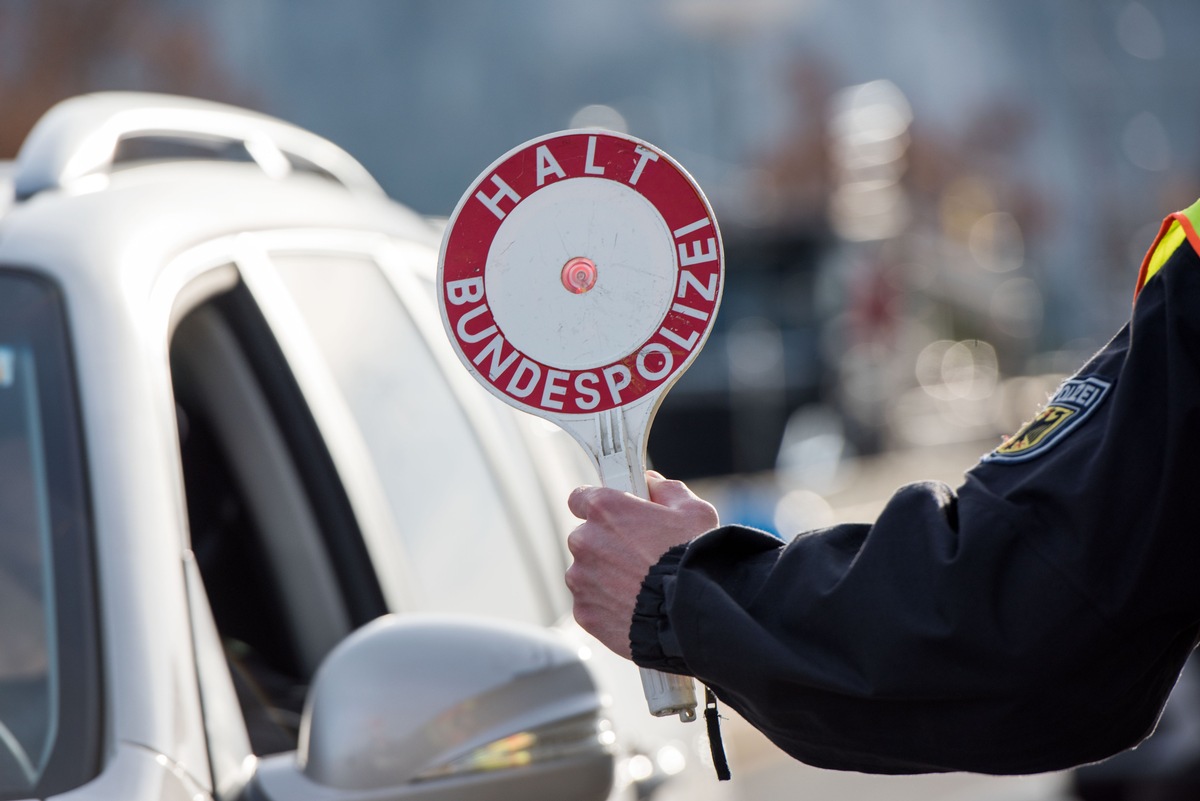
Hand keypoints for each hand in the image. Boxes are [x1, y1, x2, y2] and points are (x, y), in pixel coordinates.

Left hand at [565, 471, 718, 658]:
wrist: (691, 614)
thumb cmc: (692, 559)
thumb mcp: (694, 511)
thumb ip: (667, 491)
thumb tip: (652, 484)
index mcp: (605, 509)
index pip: (580, 498)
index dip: (597, 507)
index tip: (611, 517)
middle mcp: (585, 540)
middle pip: (585, 538)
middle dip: (605, 544)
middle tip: (637, 557)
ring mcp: (580, 579)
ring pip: (586, 572)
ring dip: (604, 576)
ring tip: (639, 587)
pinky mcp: (584, 612)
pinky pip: (590, 603)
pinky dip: (606, 605)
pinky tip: (634, 607)